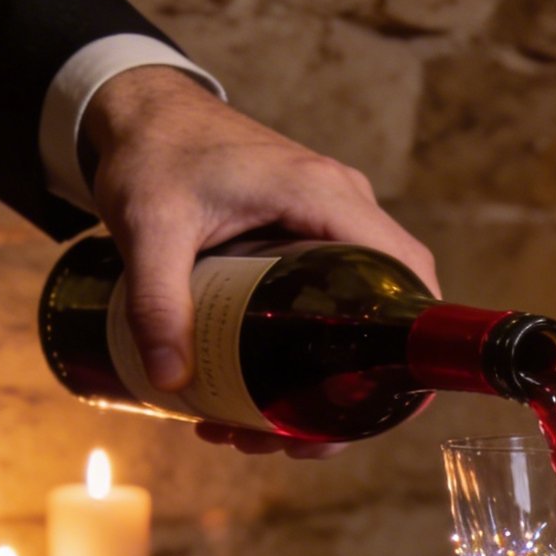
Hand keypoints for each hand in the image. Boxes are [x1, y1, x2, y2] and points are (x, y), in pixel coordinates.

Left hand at [82, 66, 437, 458]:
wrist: (141, 113)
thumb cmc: (153, 153)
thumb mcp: (149, 228)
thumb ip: (154, 300)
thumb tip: (171, 381)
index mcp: (326, 197)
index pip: (406, 276)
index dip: (414, 345)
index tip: (390, 406)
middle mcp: (342, 209)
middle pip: (386, 312)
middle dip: (350, 392)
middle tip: (297, 442)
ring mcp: (328, 223)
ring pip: (357, 316)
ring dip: (323, 384)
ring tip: (259, 432)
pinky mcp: (306, 238)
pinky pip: (330, 301)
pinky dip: (307, 354)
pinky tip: (256, 396)